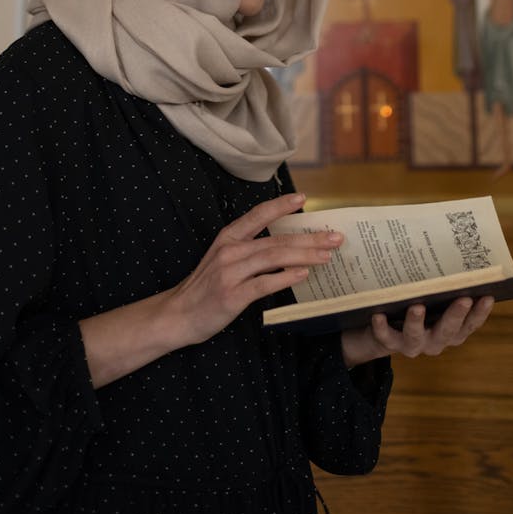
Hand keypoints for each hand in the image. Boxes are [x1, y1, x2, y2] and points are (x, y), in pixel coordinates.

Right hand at [167, 193, 342, 347]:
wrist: (177, 314)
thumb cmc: (205, 287)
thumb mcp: (223, 259)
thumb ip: (250, 250)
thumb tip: (288, 247)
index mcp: (229, 237)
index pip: (258, 214)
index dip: (281, 205)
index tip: (303, 198)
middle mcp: (230, 250)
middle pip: (276, 239)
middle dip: (309, 237)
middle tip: (335, 237)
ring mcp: (230, 272)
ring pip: (273, 257)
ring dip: (304, 255)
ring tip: (327, 255)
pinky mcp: (232, 295)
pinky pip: (264, 283)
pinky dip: (285, 277)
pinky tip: (303, 275)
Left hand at [341, 295, 493, 368]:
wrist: (382, 331)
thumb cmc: (414, 305)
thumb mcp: (431, 296)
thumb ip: (442, 283)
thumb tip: (452, 248)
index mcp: (450, 330)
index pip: (470, 324)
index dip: (480, 313)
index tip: (488, 296)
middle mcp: (435, 340)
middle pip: (448, 332)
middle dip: (456, 316)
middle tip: (463, 299)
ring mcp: (413, 344)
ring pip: (416, 337)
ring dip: (417, 323)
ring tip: (417, 306)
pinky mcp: (389, 343)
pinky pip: (386, 338)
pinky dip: (383, 328)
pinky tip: (379, 315)